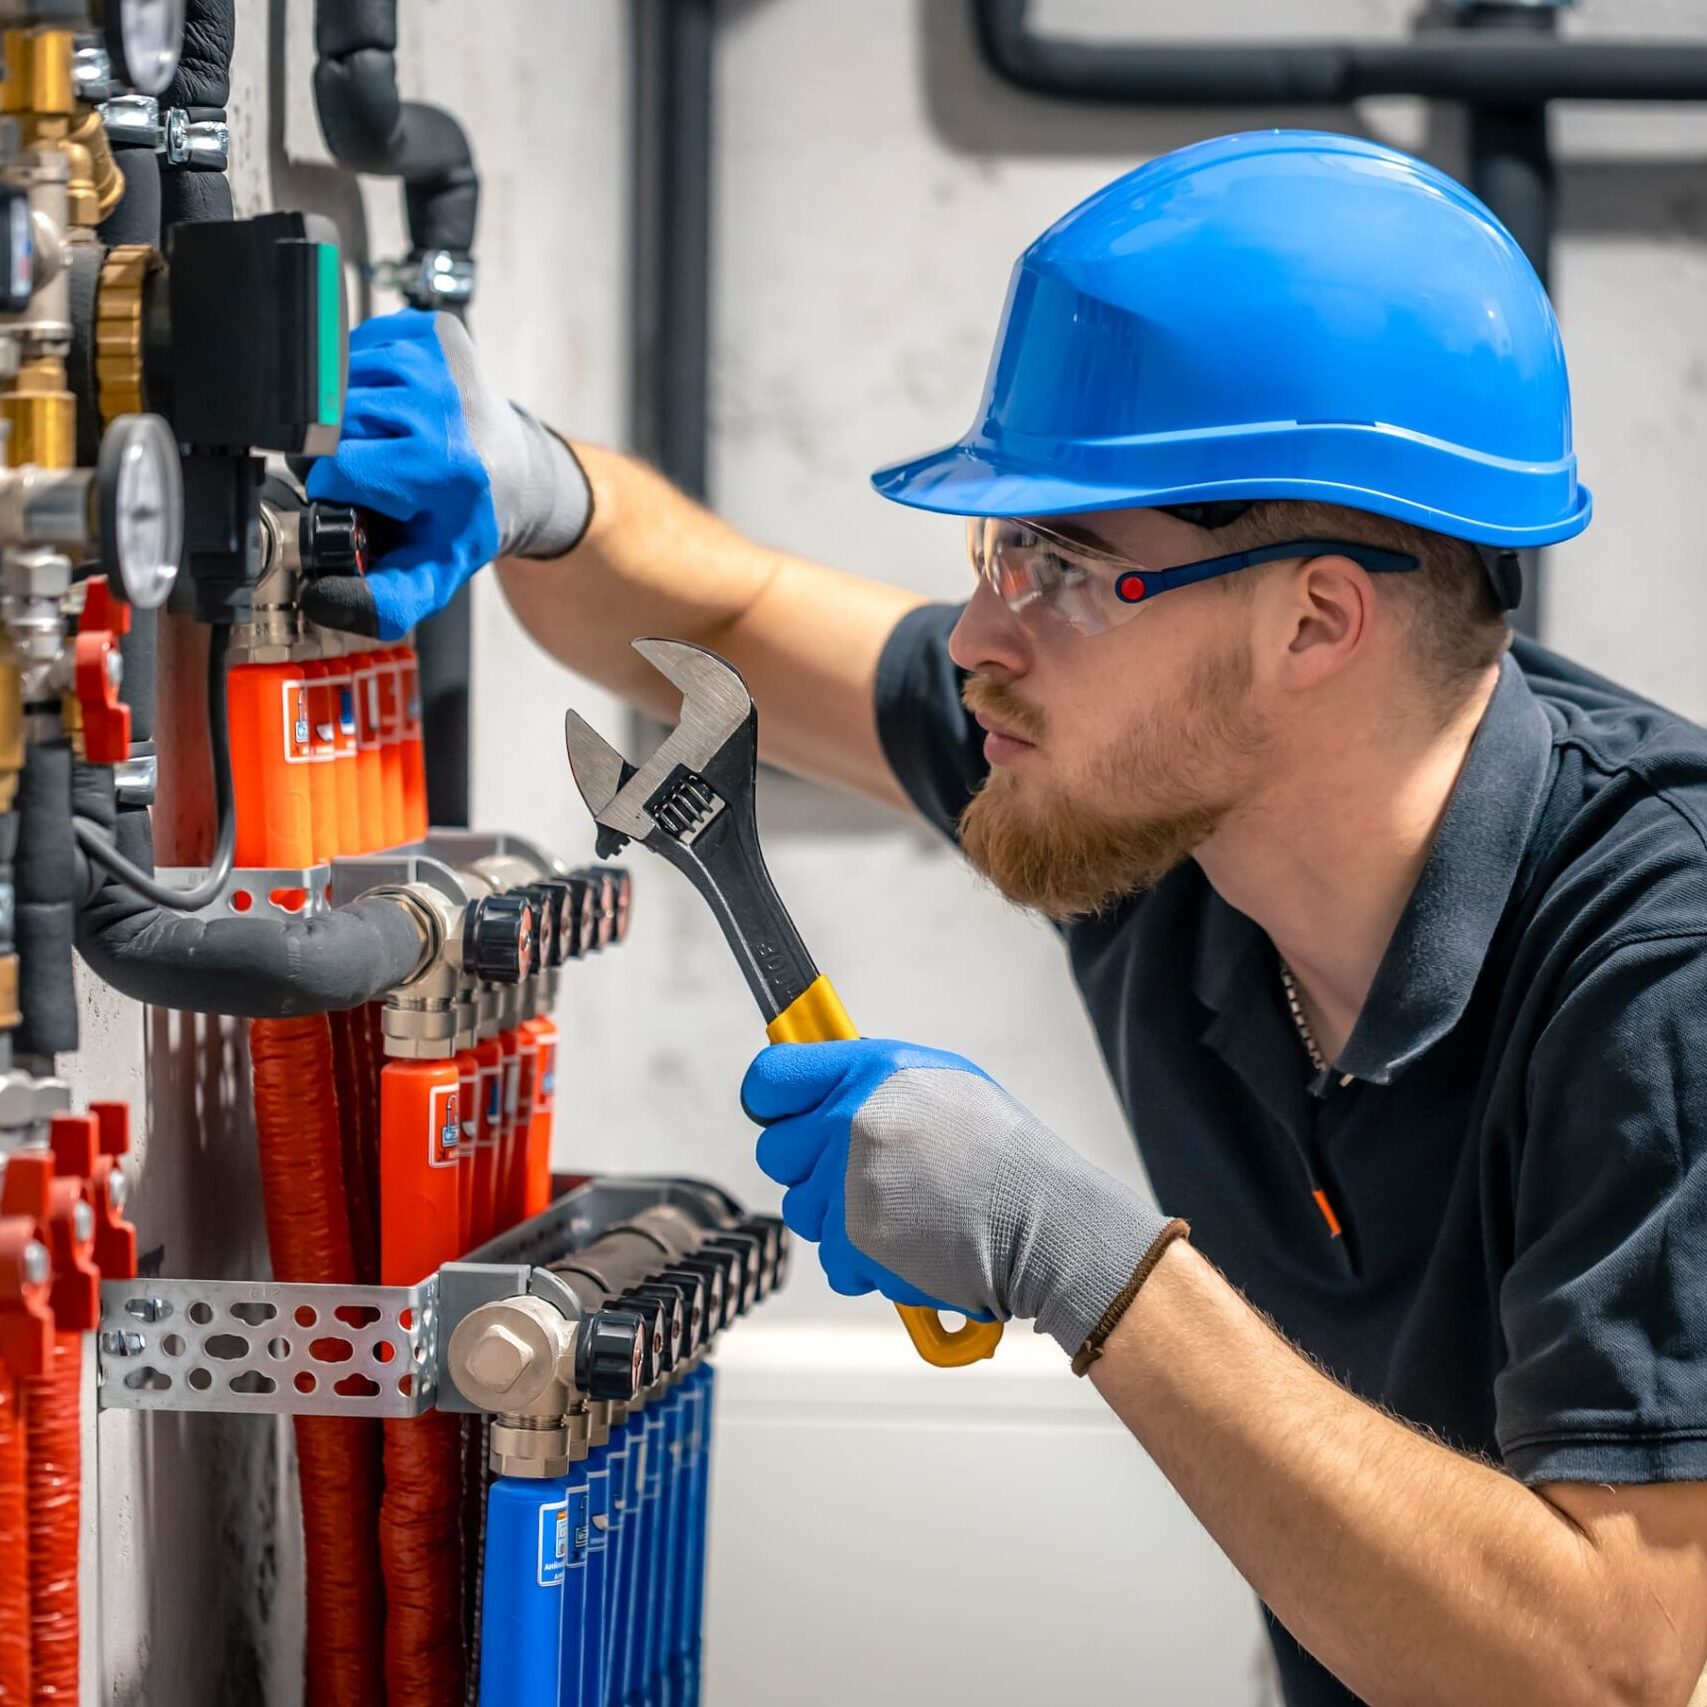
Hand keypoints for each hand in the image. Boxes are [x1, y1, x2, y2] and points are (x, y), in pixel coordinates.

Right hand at [304, 309, 591, 638]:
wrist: (520, 473)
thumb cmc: (468, 520)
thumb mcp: (432, 572)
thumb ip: (382, 602)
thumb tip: (322, 600)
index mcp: (443, 465)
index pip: (337, 468)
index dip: (331, 487)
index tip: (353, 498)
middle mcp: (443, 403)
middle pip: (333, 422)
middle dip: (335, 451)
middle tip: (370, 471)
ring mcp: (437, 358)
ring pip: (339, 380)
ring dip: (346, 413)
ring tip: (382, 440)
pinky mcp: (431, 329)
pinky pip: (358, 347)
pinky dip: (361, 377)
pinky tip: (391, 406)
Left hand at [741, 1039, 1170, 1353]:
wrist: (1044, 1223)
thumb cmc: (1003, 1154)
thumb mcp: (942, 1081)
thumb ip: (873, 1080)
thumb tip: (823, 1084)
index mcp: (870, 1071)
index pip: (770, 1077)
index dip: (773, 1101)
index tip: (785, 1115)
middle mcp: (849, 1120)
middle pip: (774, 1151)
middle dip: (808, 1167)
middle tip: (860, 1174)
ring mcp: (847, 1183)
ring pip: (799, 1208)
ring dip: (836, 1217)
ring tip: (900, 1210)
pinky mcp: (853, 1241)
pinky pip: (827, 1257)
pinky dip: (860, 1261)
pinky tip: (907, 1243)